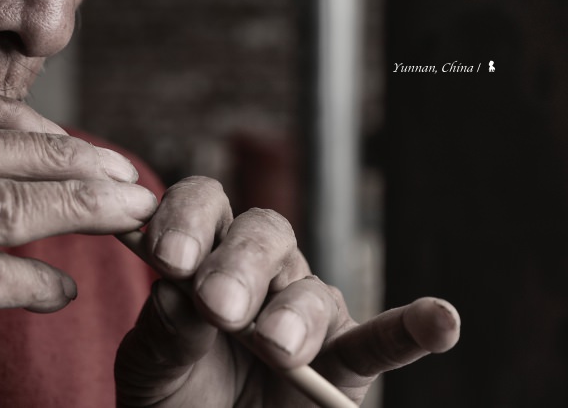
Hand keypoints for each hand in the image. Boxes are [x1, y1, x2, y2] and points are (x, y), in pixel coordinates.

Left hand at [115, 177, 459, 406]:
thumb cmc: (170, 391)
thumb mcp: (150, 362)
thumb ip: (163, 329)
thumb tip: (177, 296)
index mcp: (205, 251)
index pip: (206, 202)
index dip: (187, 218)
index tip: (167, 258)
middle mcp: (260, 268)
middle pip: (263, 233)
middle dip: (238, 266)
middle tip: (216, 307)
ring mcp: (305, 311)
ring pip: (310, 288)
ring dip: (292, 313)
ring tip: (273, 346)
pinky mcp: (343, 362)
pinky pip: (378, 341)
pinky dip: (412, 330)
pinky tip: (441, 320)